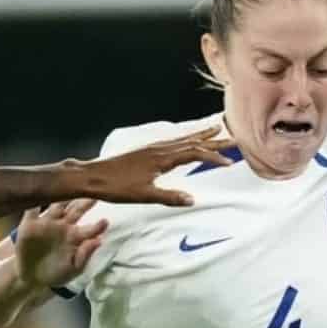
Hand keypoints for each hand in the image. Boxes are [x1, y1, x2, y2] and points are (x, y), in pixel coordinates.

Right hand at [12, 200, 107, 290]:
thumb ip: (84, 256)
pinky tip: (40, 191)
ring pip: (57, 205)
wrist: (31, 278)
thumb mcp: (72, 270)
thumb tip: (98, 241)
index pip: (89, 229)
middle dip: (84, 201)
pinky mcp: (29, 224)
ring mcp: (47, 223)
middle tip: (94, 191)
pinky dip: (34, 201)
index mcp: (76, 237)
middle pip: (76, 210)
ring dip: (63, 194)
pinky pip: (32, 209)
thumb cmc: (55, 274)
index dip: (97, 226)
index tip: (105, 222)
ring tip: (69, 184)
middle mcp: (63, 226)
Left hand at [64, 126, 232, 206]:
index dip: (213, 157)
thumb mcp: (144, 196)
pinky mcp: (146, 150)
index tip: (230, 162)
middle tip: (233, 137)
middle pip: (192, 142)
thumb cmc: (116, 187)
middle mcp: (159, 149)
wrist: (93, 176)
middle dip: (213, 140)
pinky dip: (186, 138)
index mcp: (162, 158)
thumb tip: (193, 199)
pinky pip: (173, 141)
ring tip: (216, 128)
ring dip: (201, 135)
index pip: (194, 153)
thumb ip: (169, 197)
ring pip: (183, 139)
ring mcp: (152, 147)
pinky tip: (187, 139)